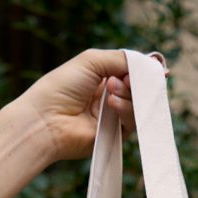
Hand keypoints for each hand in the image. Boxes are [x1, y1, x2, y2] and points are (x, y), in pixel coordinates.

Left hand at [21, 48, 135, 163]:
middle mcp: (108, 97)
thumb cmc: (62, 87)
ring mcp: (111, 118)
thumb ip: (121, 59)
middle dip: (134, 82)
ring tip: (110, 92)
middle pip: (138, 89)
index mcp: (102, 78)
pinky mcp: (113, 136)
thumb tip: (150, 65)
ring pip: (138, 106)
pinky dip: (126, 111)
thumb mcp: (92, 60)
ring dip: (128, 96)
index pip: (131, 72)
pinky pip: (132, 123)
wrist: (47, 120)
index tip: (142, 69)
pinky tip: (111, 105)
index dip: (139, 70)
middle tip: (120, 81)